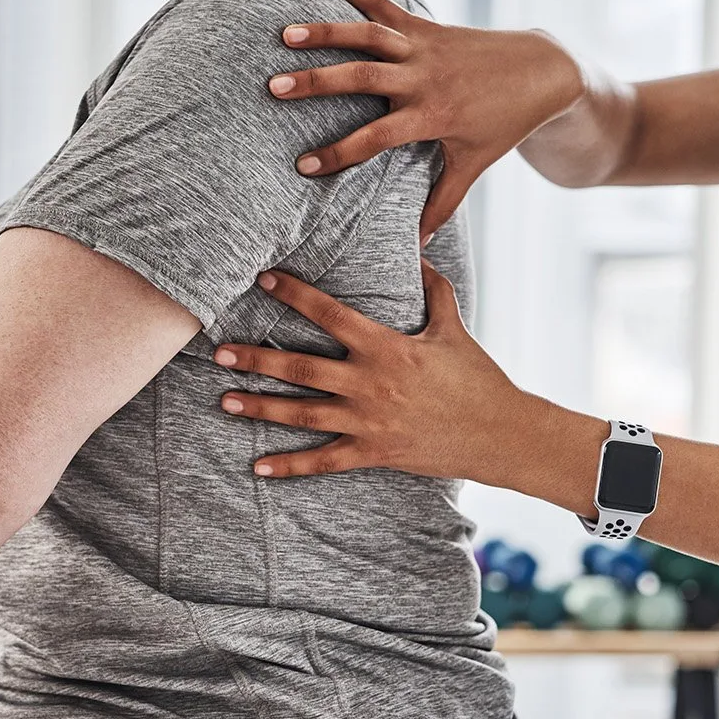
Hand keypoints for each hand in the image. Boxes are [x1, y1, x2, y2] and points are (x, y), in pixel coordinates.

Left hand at [215, 262, 529, 480]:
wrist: (499, 433)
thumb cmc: (477, 378)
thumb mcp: (453, 327)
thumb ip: (433, 289)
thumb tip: (420, 252)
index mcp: (387, 348)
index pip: (330, 315)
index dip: (295, 295)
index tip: (263, 280)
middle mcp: (370, 384)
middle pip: (301, 368)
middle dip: (256, 359)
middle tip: (218, 352)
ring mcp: (368, 422)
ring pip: (302, 415)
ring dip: (261, 408)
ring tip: (224, 401)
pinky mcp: (373, 453)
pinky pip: (324, 462)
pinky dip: (290, 466)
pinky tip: (258, 467)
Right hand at [272, 0, 584, 240]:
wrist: (541, 71)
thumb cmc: (504, 124)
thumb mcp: (473, 164)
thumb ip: (442, 204)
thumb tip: (417, 247)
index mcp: (432, 115)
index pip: (378, 137)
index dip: (341, 152)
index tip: (303, 166)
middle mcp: (423, 77)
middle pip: (363, 77)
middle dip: (318, 82)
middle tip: (274, 87)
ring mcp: (423, 46)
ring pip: (369, 34)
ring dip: (326, 31)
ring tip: (284, 34)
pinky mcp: (424, 25)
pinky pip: (383, 3)